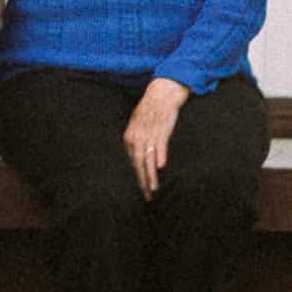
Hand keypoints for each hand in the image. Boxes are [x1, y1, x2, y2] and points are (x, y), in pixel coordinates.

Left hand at [123, 78, 186, 196]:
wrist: (161, 94)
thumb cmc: (150, 112)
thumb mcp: (138, 127)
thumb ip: (138, 143)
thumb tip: (138, 159)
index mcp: (129, 138)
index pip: (133, 163)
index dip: (138, 178)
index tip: (143, 191)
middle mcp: (137, 137)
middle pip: (139, 164)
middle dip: (143, 182)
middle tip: (147, 197)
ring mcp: (149, 134)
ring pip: (148, 159)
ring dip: (151, 175)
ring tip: (154, 189)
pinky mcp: (162, 129)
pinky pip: (160, 145)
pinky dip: (160, 155)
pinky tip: (161, 167)